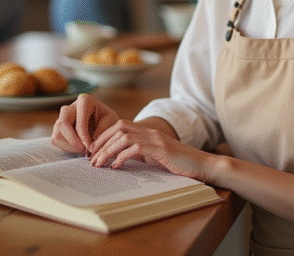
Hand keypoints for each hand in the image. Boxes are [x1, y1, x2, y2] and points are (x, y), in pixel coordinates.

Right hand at [51, 94, 119, 155]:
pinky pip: (55, 139)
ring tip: (83, 150)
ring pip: (57, 133)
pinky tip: (78, 148)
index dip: (83, 136)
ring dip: (69, 146)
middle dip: (72, 141)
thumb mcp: (111, 123)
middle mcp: (70, 106)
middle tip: (84, 151)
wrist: (104, 124)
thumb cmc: (109, 121)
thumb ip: (101, 131)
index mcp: (85, 100)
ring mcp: (62, 117)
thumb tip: (90, 145)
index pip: (79, 120)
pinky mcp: (58, 127)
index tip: (89, 147)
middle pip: (62, 124)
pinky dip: (66, 147)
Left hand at [88, 119, 213, 180]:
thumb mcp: (156, 157)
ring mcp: (156, 139)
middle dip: (101, 142)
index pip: (120, 126)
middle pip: (118, 128)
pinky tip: (116, 167)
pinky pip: (135, 148)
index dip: (104, 136)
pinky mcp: (161, 149)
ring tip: (98, 164)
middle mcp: (151, 131)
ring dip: (107, 150)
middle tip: (91, 158)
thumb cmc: (180, 164)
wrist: (202, 165)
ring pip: (123, 137)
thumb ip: (141, 154)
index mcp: (148, 132)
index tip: (93, 150)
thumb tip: (119, 159)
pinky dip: (122, 157)